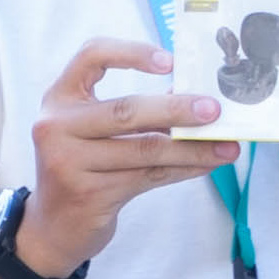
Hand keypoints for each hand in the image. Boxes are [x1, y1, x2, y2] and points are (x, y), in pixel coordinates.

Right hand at [21, 36, 237, 274]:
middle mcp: (57, 126)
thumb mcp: (94, 130)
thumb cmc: (82, 167)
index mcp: (59, 97)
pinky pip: (148, 176)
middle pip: (126, 110)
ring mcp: (69, 162)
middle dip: (177, 109)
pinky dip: (183, 168)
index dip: (132, 52)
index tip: (170, 62)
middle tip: (214, 110)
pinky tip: (206, 164)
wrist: (52, 226)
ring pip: (144, 149)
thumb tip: (195, 95)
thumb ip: (136, 110)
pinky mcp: (89, 194)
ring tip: (226, 146)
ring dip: (192, 148)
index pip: (91, 55)